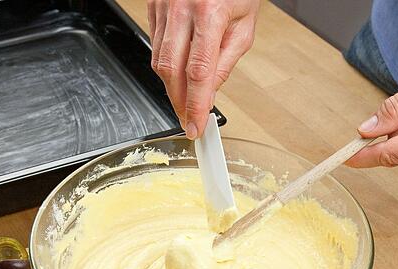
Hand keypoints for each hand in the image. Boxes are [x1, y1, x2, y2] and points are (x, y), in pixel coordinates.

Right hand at [148, 0, 259, 138]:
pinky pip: (154, 45)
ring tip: (185, 98)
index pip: (199, 73)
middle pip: (171, 70)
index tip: (195, 126)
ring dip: (171, 86)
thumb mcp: (244, 27)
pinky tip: (177, 70)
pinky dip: (165, 64)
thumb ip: (225, 62)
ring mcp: (163, 7)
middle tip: (188, 119)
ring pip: (158, 61)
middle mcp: (182, 9)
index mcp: (211, 13)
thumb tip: (209, 94)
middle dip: (179, 101)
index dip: (196, 105)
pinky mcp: (153, 6)